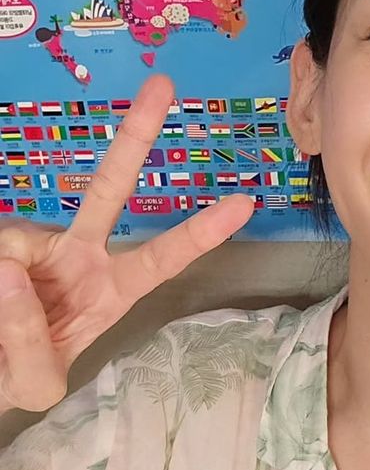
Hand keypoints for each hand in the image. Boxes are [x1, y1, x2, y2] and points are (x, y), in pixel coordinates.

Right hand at [0, 74, 254, 413]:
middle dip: (136, 138)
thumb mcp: (36, 385)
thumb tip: (11, 272)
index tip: (245, 202)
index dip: (201, 233)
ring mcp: (36, 242)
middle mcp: (80, 254)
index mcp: (111, 289)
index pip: (162, 258)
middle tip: (164, 84)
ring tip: (1, 330)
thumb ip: (29, 348)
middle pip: (110, 189)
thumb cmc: (16, 374)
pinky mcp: (3, 243)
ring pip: (18, 247)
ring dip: (7, 301)